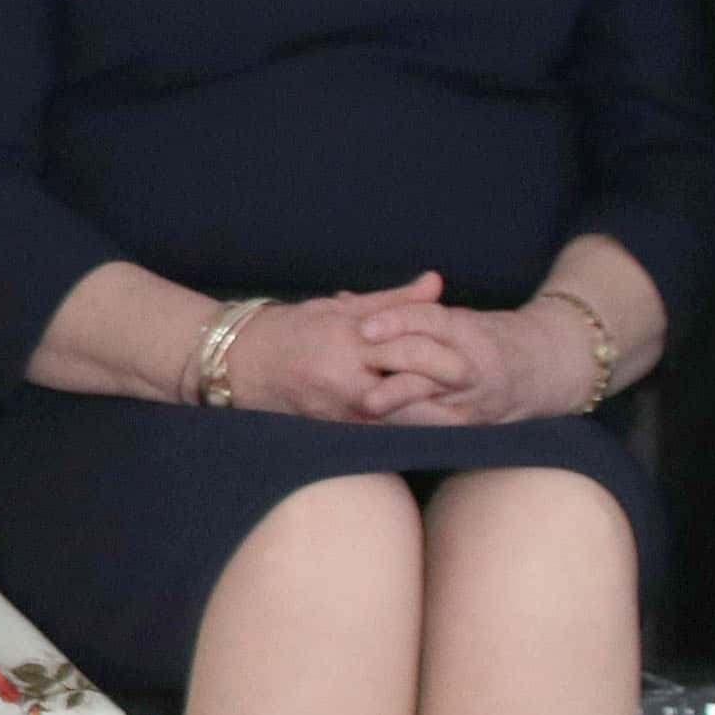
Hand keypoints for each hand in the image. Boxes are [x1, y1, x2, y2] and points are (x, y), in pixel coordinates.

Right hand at [212, 274, 459, 423]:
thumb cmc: (289, 329)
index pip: (410, 348)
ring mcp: (339, 407)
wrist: (234, 362)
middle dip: (447, 396)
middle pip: (411, 389)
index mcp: (349, 338)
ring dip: (433, 418)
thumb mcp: (340, 307)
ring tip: (467, 417)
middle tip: (480, 395)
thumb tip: (437, 284)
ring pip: (400, 418)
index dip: (446, 360)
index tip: (476, 365)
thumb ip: (394, 301)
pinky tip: (430, 427)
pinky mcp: (333, 428)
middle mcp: (346, 376)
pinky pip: (381, 431)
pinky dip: (407, 428)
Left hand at [351, 294, 589, 428]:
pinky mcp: (472, 422)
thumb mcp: (451, 318)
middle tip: (361, 375)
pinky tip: (379, 426)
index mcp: (467, 330)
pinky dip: (408, 425)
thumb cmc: (483, 336)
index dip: (398, 321)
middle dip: (396, 370)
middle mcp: (473, 363)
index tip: (365, 328)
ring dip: (399, 404)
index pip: (431, 320)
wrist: (548, 365)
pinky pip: (437, 427)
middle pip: (431, 364)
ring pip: (434, 402)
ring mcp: (475, 396)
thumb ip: (401, 311)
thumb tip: (342, 300)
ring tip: (366, 405)